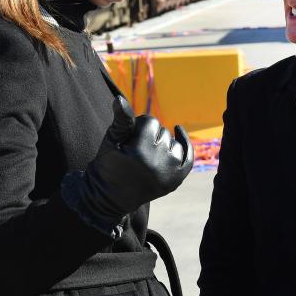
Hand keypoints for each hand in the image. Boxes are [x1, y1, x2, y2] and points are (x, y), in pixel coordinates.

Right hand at [62, 95, 193, 233]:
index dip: (138, 126)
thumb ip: (121, 120)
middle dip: (150, 136)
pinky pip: (188, 156)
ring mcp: (168, 174)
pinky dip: (185, 143)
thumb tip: (119, 98)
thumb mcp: (111, 140)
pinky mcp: (175, 181)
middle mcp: (157, 163)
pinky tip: (178, 130)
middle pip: (162, 132)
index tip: (128, 139)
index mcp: (139, 152)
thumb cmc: (108, 165)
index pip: (150, 121)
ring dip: (162, 144)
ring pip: (173, 142)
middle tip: (135, 151)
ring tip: (147, 157)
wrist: (110, 197)